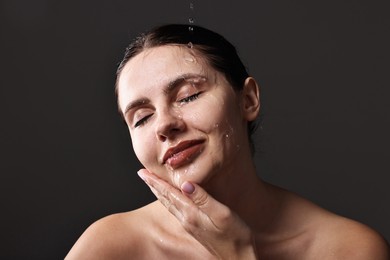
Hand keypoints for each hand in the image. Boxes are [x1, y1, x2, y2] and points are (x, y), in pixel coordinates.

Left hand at [137, 169, 257, 258]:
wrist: (240, 258)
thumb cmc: (235, 236)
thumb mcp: (221, 214)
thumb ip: (203, 198)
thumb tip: (185, 183)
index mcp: (191, 214)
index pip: (169, 194)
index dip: (156, 181)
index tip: (143, 172)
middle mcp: (187, 220)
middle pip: (165, 199)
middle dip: (153, 185)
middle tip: (141, 174)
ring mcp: (190, 225)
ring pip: (169, 205)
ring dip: (159, 192)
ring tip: (151, 184)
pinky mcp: (195, 228)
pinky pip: (176, 210)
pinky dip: (169, 200)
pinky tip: (171, 199)